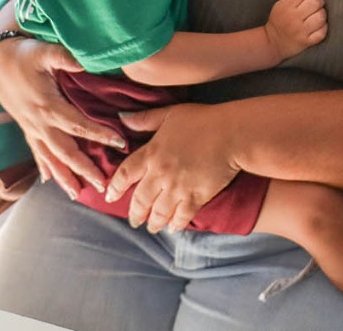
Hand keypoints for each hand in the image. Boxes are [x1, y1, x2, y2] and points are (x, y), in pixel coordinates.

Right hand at [0, 36, 124, 198]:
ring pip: (49, 157)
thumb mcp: (44, 51)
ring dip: (64, 177)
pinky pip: (36, 151)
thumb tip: (84, 62)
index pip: (78, 125)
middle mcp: (39, 122)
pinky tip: (49, 179)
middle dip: (83, 169)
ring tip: (77, 194)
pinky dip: (44, 166)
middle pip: (64, 151)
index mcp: (48, 106)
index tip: (120, 143)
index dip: (99, 134)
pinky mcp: (26, 127)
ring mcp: (31, 127)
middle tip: (102, 185)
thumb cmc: (24, 54)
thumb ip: (64, 57)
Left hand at [108, 102, 239, 231]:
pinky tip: (173, 227)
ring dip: (154, 222)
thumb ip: (145, 119)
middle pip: (140, 200)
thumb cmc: (203, 120)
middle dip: (135, 213)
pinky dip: (175, 223)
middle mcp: (160, 174)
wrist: (232, 134)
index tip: (110, 197)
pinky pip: (181, 216)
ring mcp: (177, 188)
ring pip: (159, 212)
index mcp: (151, 153)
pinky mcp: (196, 197)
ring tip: (152, 227)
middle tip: (134, 221)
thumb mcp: (171, 114)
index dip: (115, 188)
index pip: (125, 174)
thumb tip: (121, 118)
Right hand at [264, 0, 326, 59]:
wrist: (273, 42)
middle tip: (316, 4)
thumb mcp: (280, 5)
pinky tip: (318, 26)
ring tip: (317, 15)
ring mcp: (300, 31)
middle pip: (315, 2)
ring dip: (322, 14)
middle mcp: (293, 18)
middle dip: (319, 1)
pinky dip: (323, 28)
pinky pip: (322, 32)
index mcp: (285, 6)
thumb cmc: (279, 21)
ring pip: (321, 16)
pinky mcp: (306, 42)